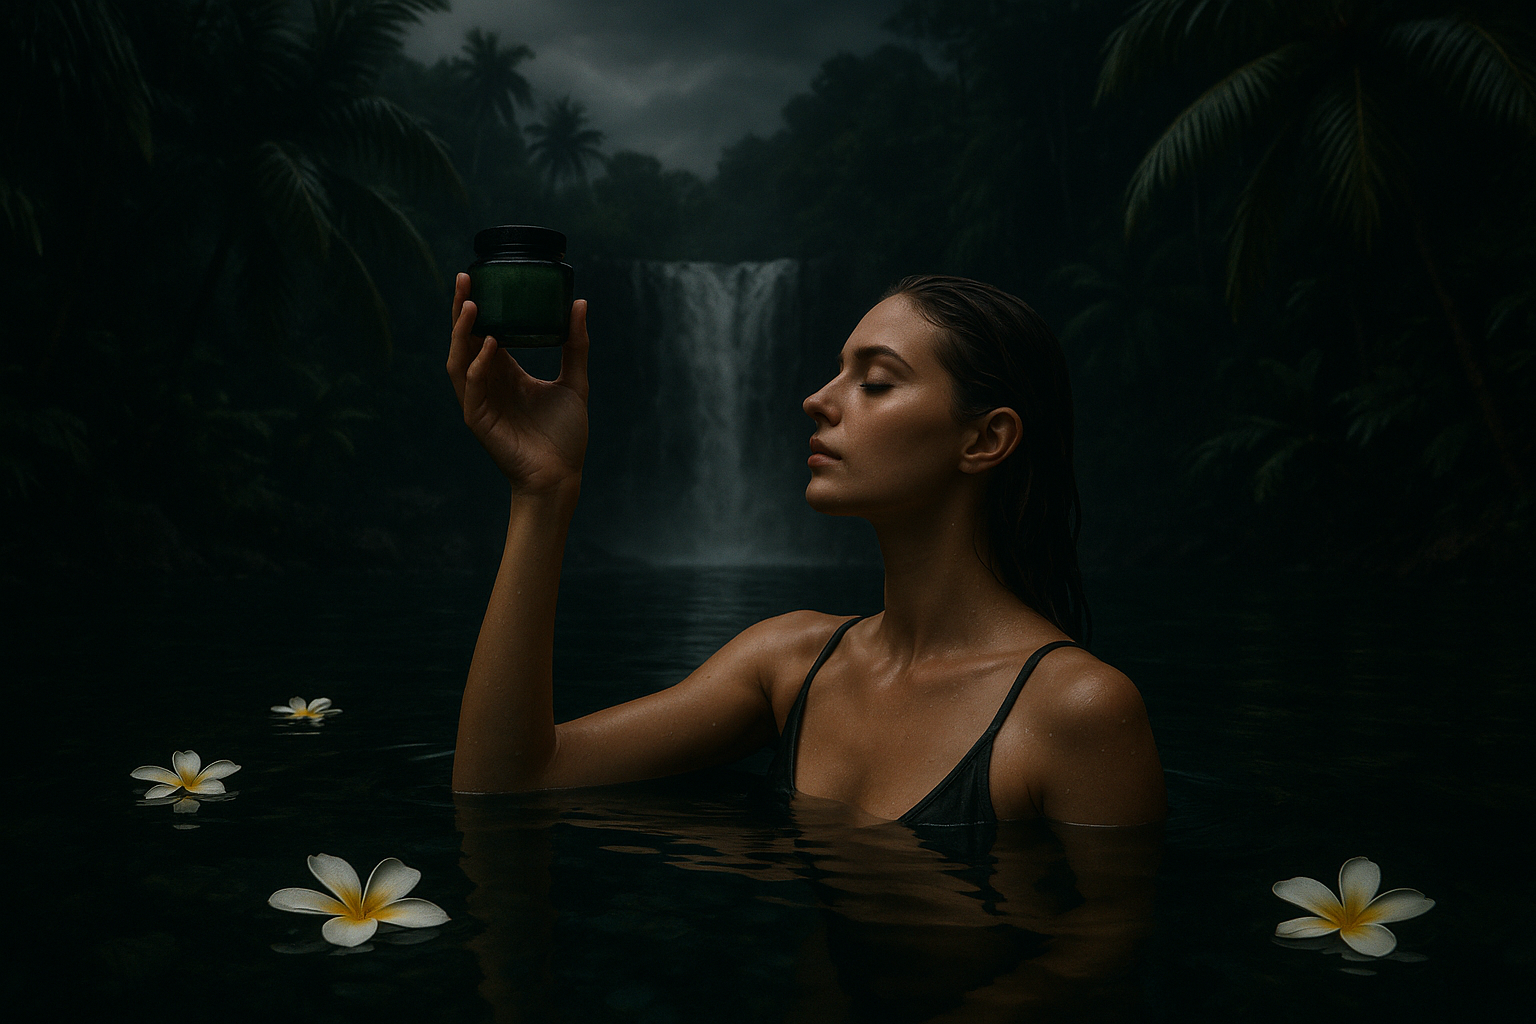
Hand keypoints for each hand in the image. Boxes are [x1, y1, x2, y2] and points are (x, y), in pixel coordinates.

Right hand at [446, 272, 589, 493]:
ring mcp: (480, 400)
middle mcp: (488, 382)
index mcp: (506, 371)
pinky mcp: (479, 419)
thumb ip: (575, 345)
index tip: (481, 276)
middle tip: (466, 277)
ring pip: (459, 360)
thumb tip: (579, 303)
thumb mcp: (575, 382)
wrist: (561, 474)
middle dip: (462, 308)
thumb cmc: (565, 434)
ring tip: (471, 305)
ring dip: (462, 332)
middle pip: (465, 339)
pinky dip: (478, 365)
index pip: (484, 330)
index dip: (480, 304)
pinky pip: (471, 387)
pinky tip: (490, 346)